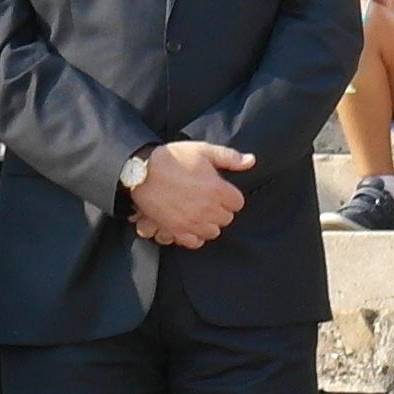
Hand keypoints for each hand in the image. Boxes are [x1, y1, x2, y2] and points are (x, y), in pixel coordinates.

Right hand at [126, 142, 251, 249]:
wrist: (141, 172)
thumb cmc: (172, 159)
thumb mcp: (204, 150)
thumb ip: (230, 158)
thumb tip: (251, 161)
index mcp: (218, 190)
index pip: (238, 203)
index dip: (230, 195)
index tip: (221, 189)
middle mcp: (208, 210)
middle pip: (226, 219)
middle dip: (220, 209)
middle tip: (209, 199)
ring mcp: (192, 222)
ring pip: (213, 232)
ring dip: (209, 223)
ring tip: (200, 212)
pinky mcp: (177, 231)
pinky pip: (194, 242)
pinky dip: (194, 235)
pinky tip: (190, 224)